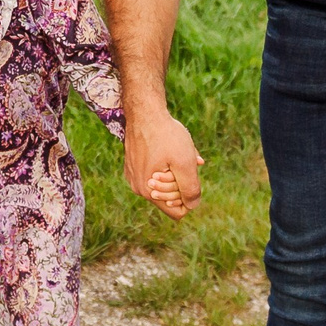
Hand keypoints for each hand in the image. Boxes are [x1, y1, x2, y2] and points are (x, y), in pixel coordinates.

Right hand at [125, 103, 202, 218]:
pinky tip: (167, 149)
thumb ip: (190, 189)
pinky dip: (166, 165)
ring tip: (175, 153)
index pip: (176, 213)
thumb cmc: (166, 136)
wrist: (145, 112)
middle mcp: (138, 187)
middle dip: (181, 183)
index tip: (188, 178)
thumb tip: (192, 205)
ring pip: (164, 184)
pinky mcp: (133, 165)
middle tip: (181, 162)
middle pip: (170, 199)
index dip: (188, 198)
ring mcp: (134, 176)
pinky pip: (156, 174)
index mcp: (148, 191)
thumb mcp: (185, 162)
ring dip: (175, 172)